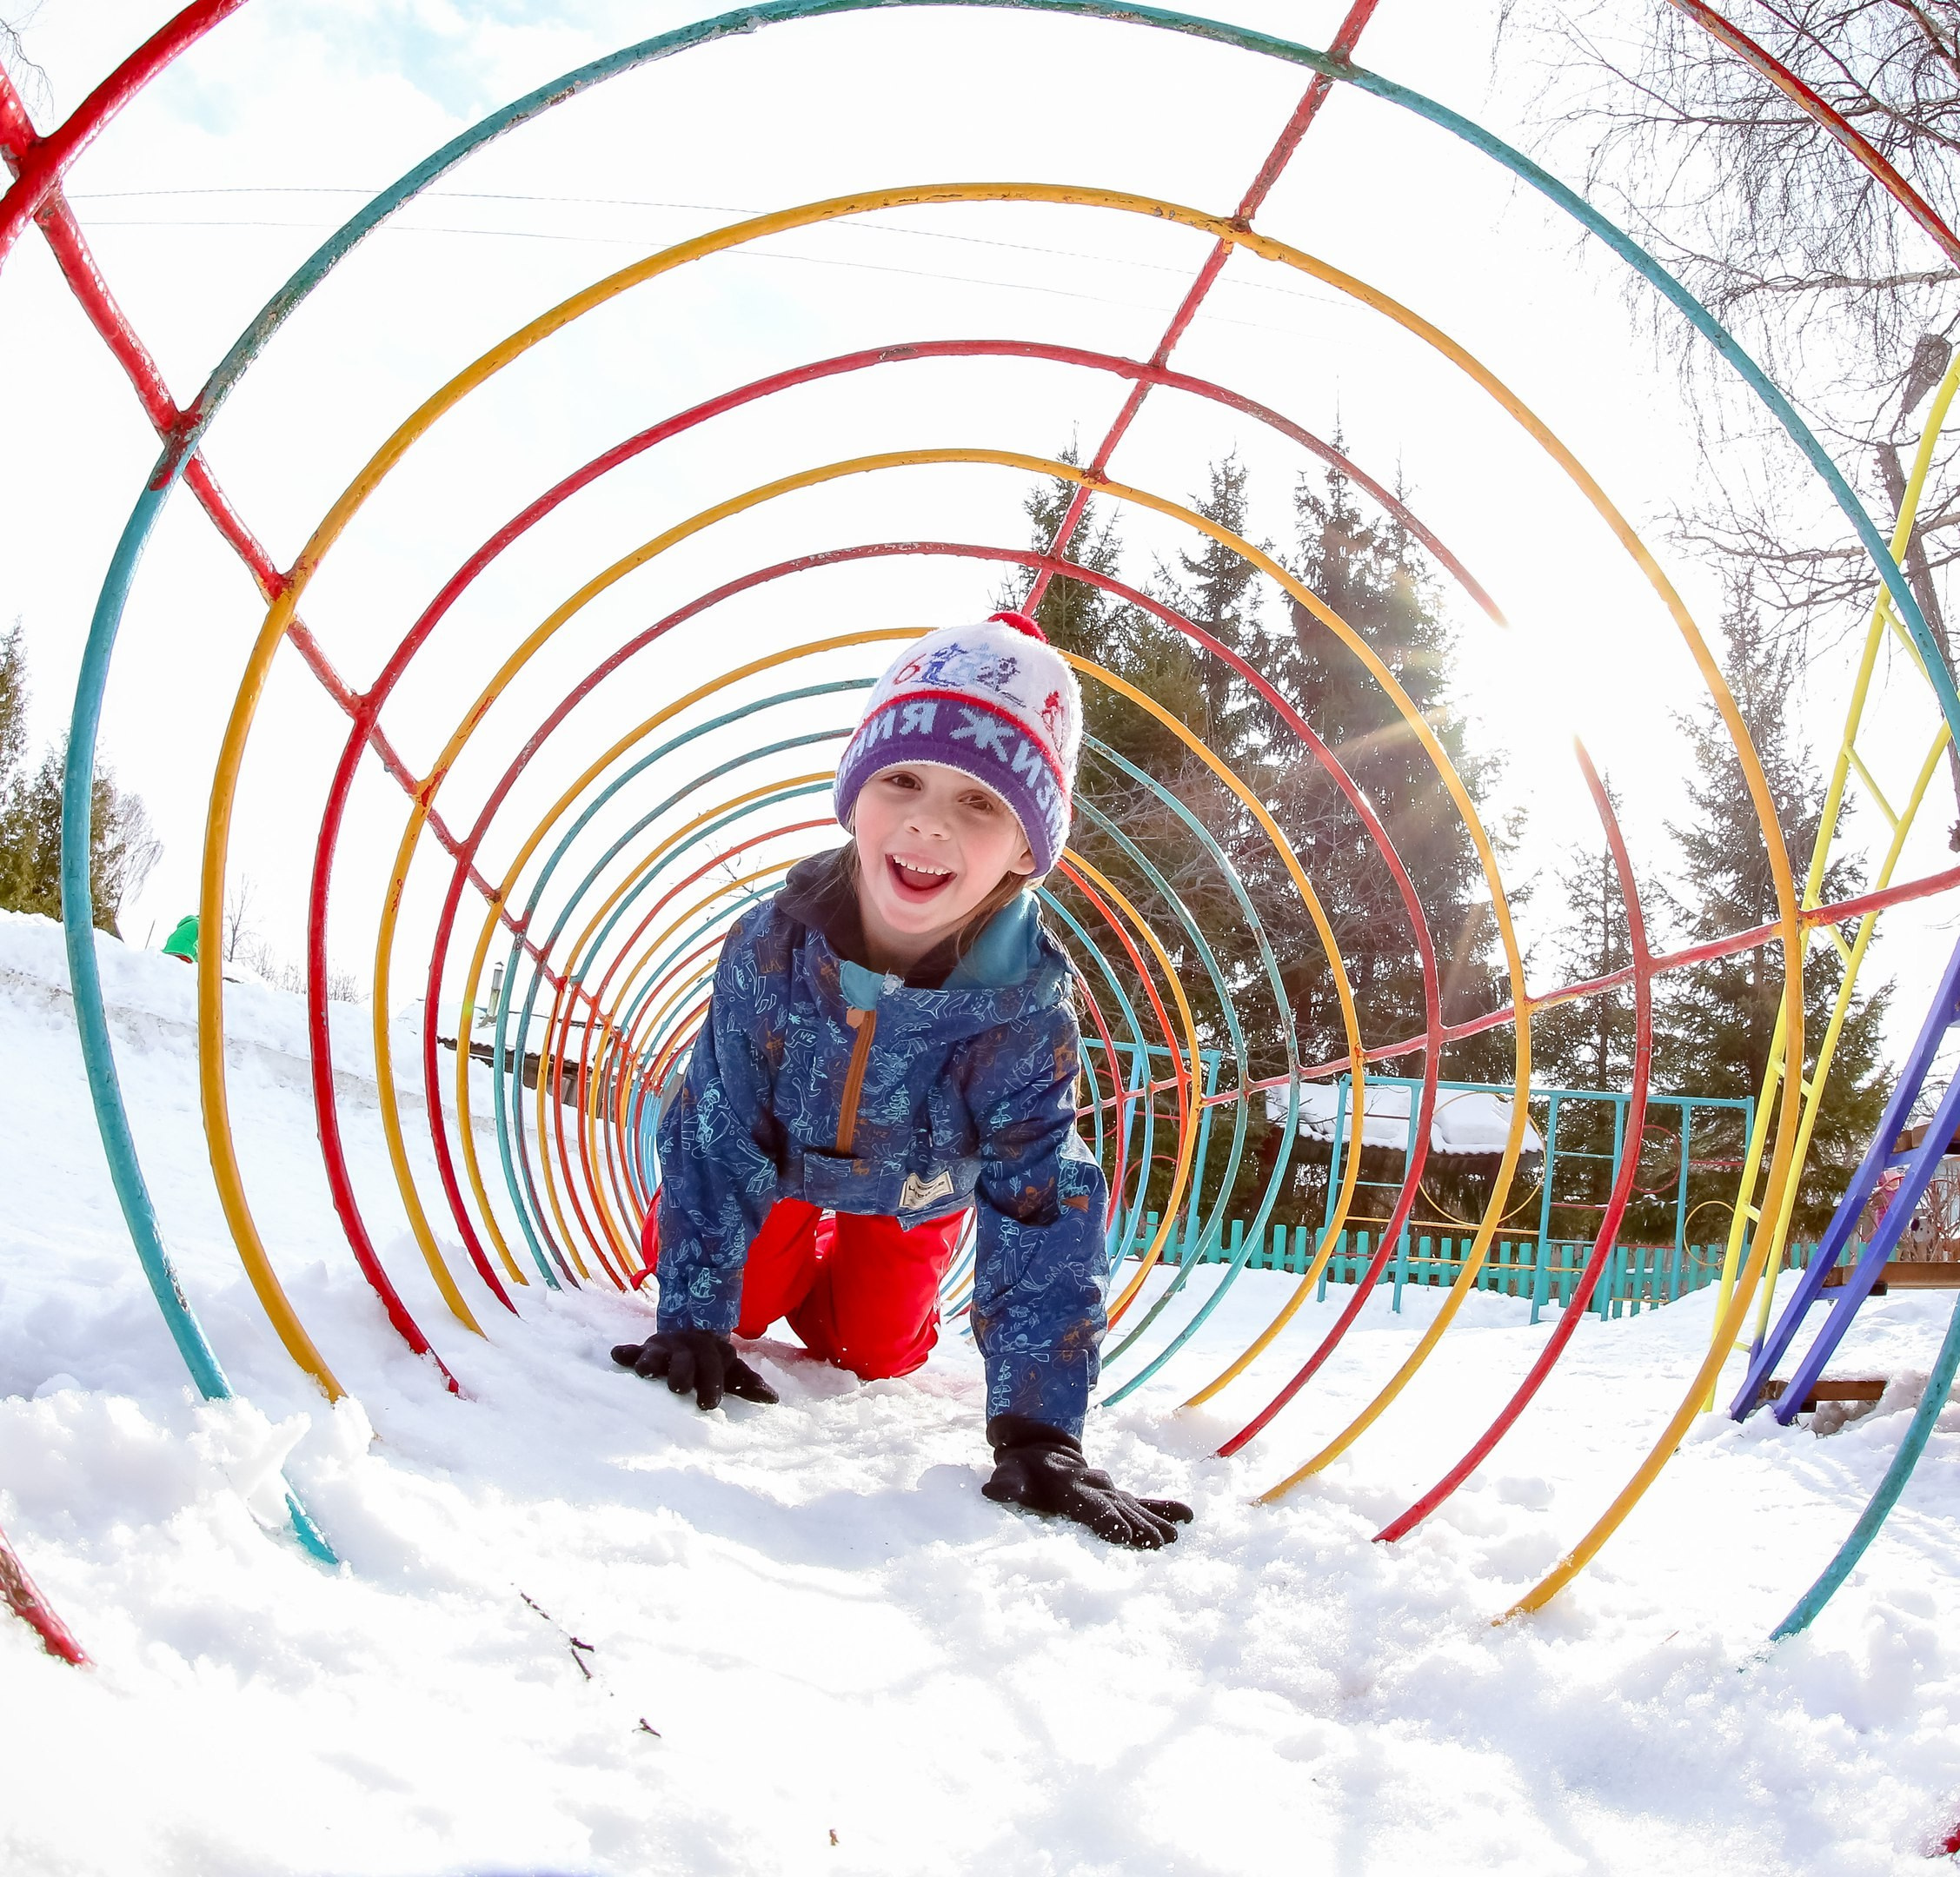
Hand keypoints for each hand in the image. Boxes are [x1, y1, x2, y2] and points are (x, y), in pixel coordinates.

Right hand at [611, 1329, 778, 1409]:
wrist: (689, 1331)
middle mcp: (686, 1349)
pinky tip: (617, 1355)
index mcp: (709, 1353)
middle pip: (684, 1360)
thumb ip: (748, 1383)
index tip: (709, 1405)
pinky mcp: (643, 1350)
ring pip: (656, 1353)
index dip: (712, 1383)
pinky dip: (626, 1352)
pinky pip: (633, 1350)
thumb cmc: (712, 1362)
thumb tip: (773, 1399)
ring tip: (645, 1372)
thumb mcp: (731, 1370)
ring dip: (651, 1361)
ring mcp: (663, 1348)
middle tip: (678, 1388)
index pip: (713, 1366)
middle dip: (682, 1372)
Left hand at [981, 1417, 1192, 1549]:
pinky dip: (1165, 1507)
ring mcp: (1109, 1490)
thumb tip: (994, 1491)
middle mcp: (1095, 1487)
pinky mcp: (1117, 1495)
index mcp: (1069, 1488)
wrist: (1042, 1448)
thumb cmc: (1022, 1470)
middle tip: (1157, 1543)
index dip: (1106, 1520)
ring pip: (1135, 1507)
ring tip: (1174, 1538)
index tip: (1123, 1533)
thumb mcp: (1010, 1474)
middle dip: (1138, 1526)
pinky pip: (1145, 1500)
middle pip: (1119, 1510)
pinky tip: (1188, 1517)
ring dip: (1155, 1521)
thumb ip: (1006, 1485)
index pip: (1090, 1507)